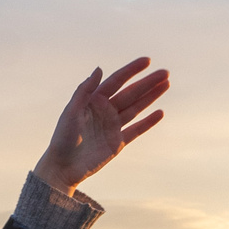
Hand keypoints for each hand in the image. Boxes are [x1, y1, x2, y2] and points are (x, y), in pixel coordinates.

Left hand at [33, 58, 170, 193]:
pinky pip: (136, 130)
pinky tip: (160, 113)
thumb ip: (84, 91)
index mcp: (94, 100)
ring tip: (166, 85)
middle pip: (131, 93)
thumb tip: (99, 69)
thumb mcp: (71, 112)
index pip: (117, 81)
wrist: (62, 167)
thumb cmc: (62, 138)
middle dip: (148, 83)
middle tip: (165, 73)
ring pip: (136, 108)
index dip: (131, 70)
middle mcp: (105, 110)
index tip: (146, 61)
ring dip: (151, 97)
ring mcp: (112, 126)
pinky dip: (148, 122)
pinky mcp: (117, 142)